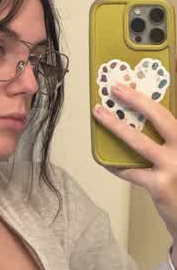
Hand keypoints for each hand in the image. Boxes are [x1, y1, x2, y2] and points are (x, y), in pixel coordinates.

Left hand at [92, 82, 176, 241]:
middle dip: (136, 100)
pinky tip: (106, 160)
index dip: (149, 97)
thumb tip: (138, 121)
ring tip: (100, 115)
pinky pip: (130, 171)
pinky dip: (116, 165)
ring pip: (139, 142)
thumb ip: (167, 141)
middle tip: (116, 88)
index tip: (131, 84)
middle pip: (161, 117)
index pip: (169, 112)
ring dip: (116, 126)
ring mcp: (173, 167)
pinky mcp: (159, 185)